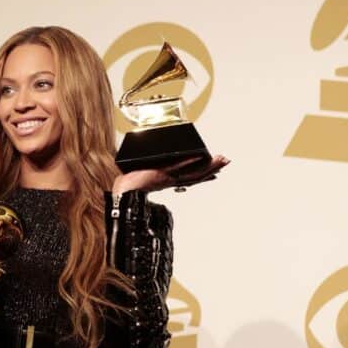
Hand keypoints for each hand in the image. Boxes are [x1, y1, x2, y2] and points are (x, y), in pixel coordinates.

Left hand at [112, 154, 229, 193]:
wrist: (123, 191)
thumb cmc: (130, 183)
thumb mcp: (147, 174)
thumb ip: (154, 170)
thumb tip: (157, 163)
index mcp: (169, 180)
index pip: (190, 177)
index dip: (204, 174)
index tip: (216, 172)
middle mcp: (171, 180)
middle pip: (195, 175)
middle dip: (211, 168)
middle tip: (225, 162)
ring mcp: (167, 177)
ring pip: (191, 172)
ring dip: (206, 165)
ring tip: (219, 159)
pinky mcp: (160, 173)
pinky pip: (177, 167)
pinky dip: (189, 162)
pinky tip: (199, 157)